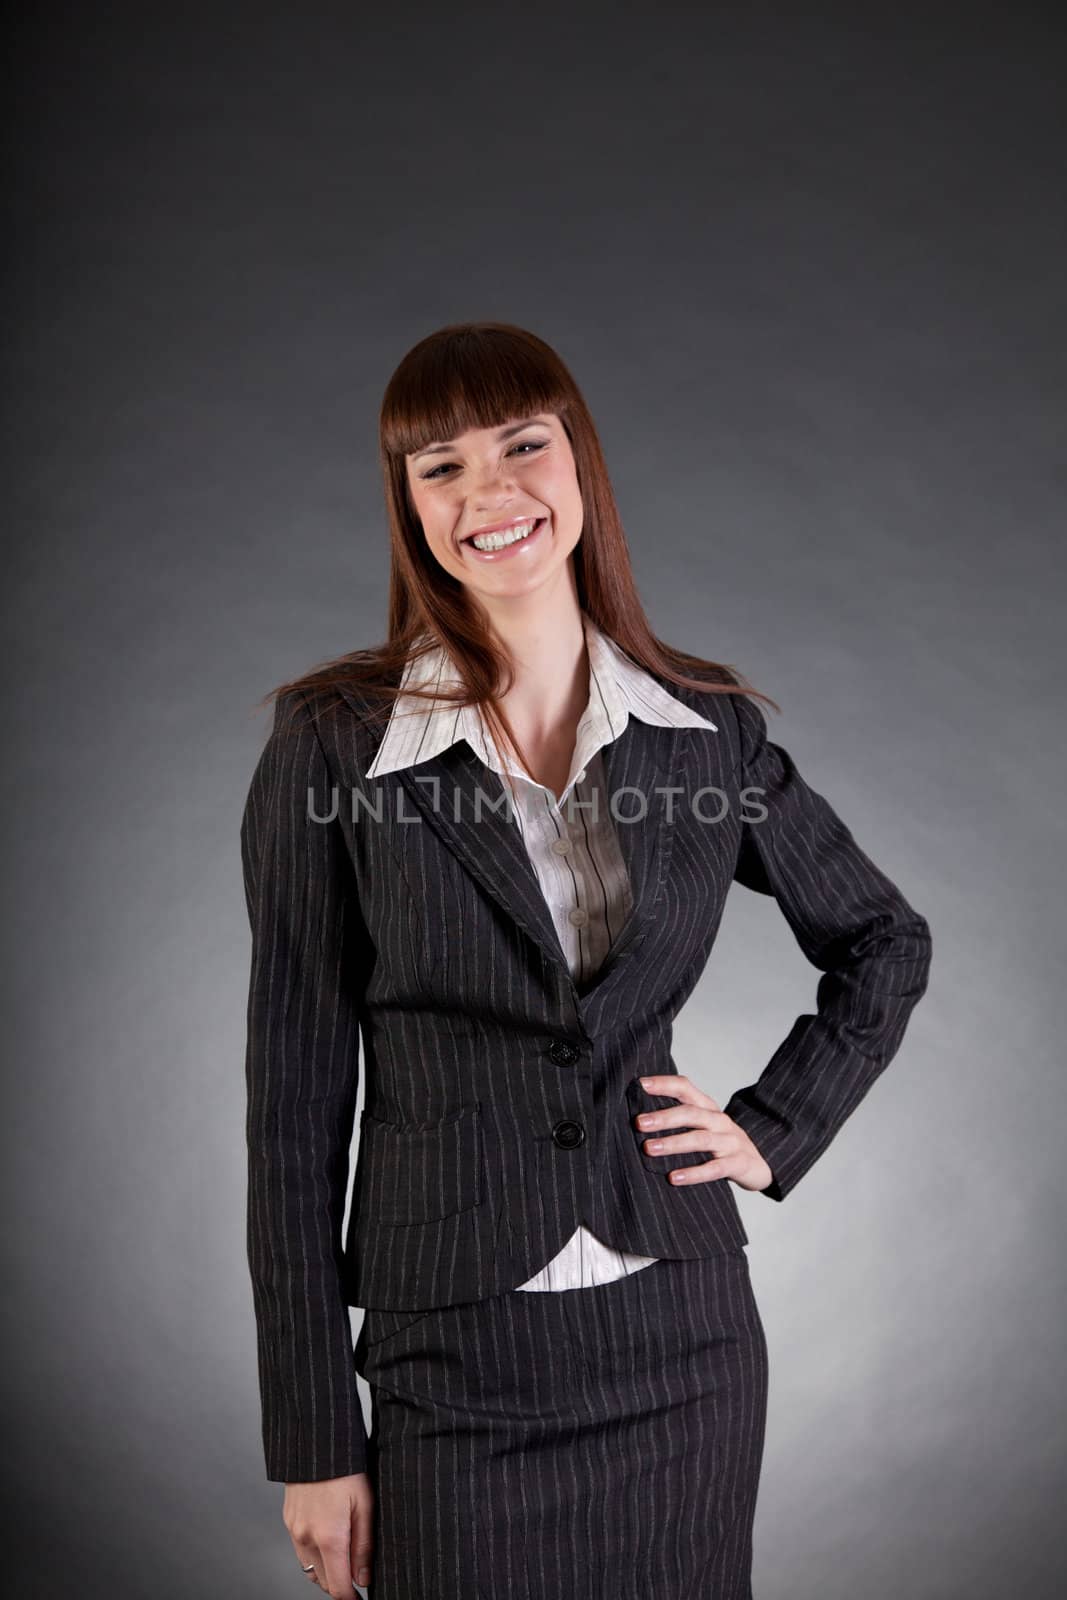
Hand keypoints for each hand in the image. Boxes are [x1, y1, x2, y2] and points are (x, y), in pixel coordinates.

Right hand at [283, 1472, 374, 1595]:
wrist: (314, 1441)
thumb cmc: (346, 1468)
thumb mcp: (365, 1504)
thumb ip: (364, 1545)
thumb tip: (363, 1579)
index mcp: (329, 1537)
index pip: (337, 1587)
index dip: (350, 1598)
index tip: (361, 1598)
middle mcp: (307, 1538)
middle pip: (322, 1582)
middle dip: (340, 1585)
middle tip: (358, 1577)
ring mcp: (294, 1530)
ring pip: (309, 1568)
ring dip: (326, 1571)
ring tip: (345, 1561)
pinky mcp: (288, 1520)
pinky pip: (301, 1550)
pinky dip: (314, 1555)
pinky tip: (328, 1542)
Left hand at [634, 1075, 773, 1192]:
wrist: (759, 1165)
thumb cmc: (721, 1144)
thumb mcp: (704, 1126)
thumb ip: (679, 1120)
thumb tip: (637, 1119)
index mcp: (708, 1108)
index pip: (685, 1088)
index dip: (664, 1084)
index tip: (641, 1084)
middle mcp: (719, 1120)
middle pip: (691, 1113)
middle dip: (664, 1117)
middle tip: (639, 1123)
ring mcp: (730, 1141)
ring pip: (701, 1139)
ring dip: (674, 1143)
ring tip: (649, 1149)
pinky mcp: (738, 1163)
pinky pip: (715, 1168)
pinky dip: (694, 1173)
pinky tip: (674, 1178)